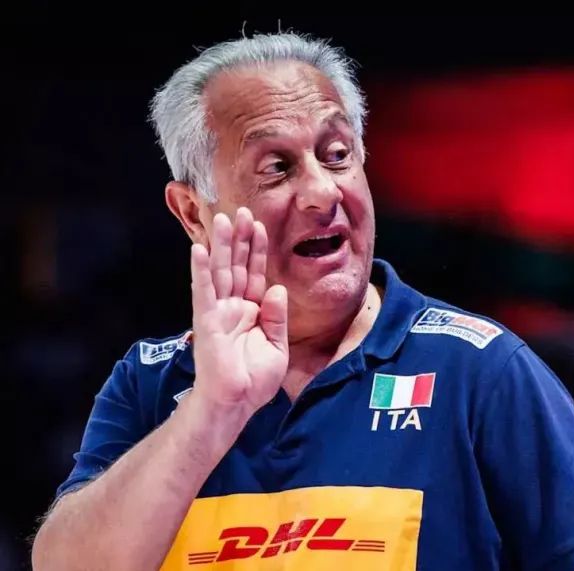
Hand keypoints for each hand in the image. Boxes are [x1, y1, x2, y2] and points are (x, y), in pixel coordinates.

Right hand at [189, 207, 288, 418]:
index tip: (259, 225)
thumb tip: (277, 288)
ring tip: (223, 219)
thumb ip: (277, 317)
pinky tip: (199, 249)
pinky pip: (203, 291)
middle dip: (240, 239)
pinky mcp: (206, 321)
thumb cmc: (254, 381)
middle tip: (241, 210)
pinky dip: (201, 270)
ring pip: (220, 272)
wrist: (235, 404)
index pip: (255, 274)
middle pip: (237, 265)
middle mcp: (233, 307)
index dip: (257, 250)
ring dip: (221, 245)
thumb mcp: (277, 347)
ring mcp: (218, 312)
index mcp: (251, 312)